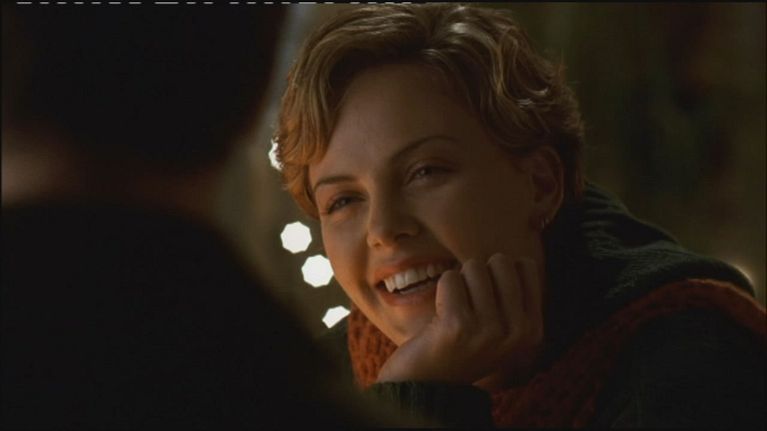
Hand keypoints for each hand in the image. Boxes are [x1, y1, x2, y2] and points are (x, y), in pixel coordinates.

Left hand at [375, 254, 543, 388]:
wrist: (427, 385)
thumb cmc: (461, 346)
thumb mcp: (502, 329)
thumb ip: (513, 296)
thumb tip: (515, 258)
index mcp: (533, 330)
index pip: (525, 265)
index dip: (499, 272)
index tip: (487, 299)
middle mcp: (518, 332)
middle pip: (500, 261)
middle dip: (477, 274)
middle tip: (468, 305)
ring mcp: (490, 330)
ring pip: (473, 267)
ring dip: (458, 283)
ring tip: (454, 312)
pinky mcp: (459, 326)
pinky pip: (450, 278)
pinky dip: (441, 290)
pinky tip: (441, 316)